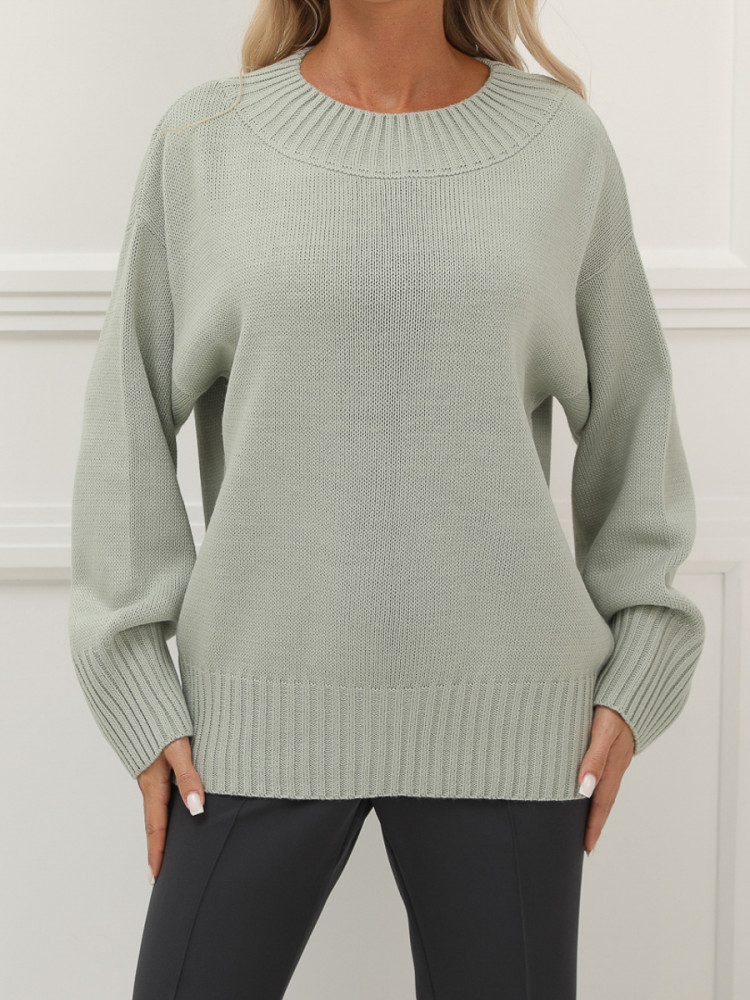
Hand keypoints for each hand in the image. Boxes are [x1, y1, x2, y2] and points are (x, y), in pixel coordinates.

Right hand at [136, 736, 205, 881]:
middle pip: (154, 821)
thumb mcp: (178, 749)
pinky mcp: (155, 763)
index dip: (158, 852)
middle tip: (159, 871)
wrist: (137, 698)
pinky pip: (160, 793)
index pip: (156, 827)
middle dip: (157, 847)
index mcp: (153, 784)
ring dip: (161, 829)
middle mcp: (150, 782)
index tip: (157, 876)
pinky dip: (165, 809)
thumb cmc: (161, 722)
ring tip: (166, 847)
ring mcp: (151, 773)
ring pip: (157, 807)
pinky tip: (175, 808)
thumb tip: (196, 808)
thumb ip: (189, 776)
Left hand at [577, 705, 634, 854]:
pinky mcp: (615, 746)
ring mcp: (616, 756)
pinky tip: (589, 787)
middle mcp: (615, 764)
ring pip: (605, 788)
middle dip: (595, 824)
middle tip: (585, 844)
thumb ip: (593, 758)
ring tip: (586, 823)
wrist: (635, 688)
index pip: (601, 804)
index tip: (586, 847)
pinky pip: (605, 773)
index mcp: (613, 765)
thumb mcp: (602, 731)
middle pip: (604, 801)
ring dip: (596, 807)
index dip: (593, 826)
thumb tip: (583, 788)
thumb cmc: (615, 706)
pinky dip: (597, 787)